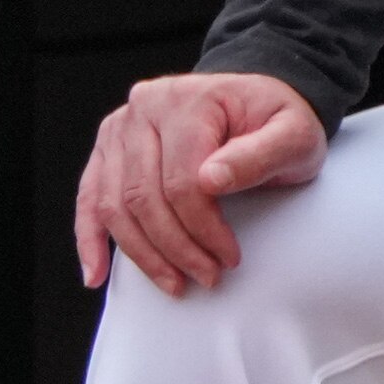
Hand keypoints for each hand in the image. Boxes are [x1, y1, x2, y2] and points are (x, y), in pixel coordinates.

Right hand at [72, 72, 327, 294]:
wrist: (253, 103)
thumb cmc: (275, 122)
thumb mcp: (294, 135)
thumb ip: (260, 154)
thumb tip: (210, 180)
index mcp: (187, 101)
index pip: (181, 180)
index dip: (204, 228)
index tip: (230, 258)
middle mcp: (143, 108)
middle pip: (144, 195)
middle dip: (175, 248)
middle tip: (208, 277)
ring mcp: (120, 128)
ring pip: (114, 204)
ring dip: (142, 254)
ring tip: (175, 282)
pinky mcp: (108, 149)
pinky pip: (90, 197)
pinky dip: (90, 239)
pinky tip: (97, 275)